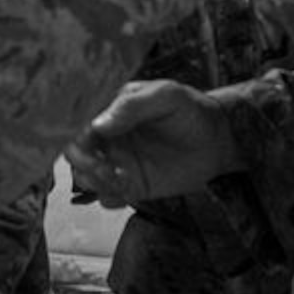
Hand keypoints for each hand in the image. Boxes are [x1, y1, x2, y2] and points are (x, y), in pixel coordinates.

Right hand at [64, 80, 240, 206]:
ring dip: (95, 182)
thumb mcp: (165, 96)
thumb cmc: (190, 109)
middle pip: (75, 152)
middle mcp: (108, 137)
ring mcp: (118, 162)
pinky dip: (110, 197)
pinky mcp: (132, 186)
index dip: (77, 135)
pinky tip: (128, 190)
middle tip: (104, 167)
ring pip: (86, 177)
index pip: (79, 122)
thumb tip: (98, 124)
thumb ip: (132, 106)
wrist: (218, 139)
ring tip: (119, 180)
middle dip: (83, 163)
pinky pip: (108, 197)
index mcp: (110, 109)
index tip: (92, 145)